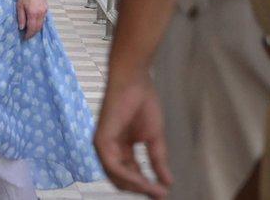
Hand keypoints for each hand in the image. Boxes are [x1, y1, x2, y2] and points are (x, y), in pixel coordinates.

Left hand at [16, 0, 47, 39]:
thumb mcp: (19, 6)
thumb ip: (21, 18)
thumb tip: (21, 28)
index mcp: (33, 13)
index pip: (32, 28)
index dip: (28, 35)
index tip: (24, 37)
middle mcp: (41, 14)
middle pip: (38, 28)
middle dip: (33, 34)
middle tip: (27, 36)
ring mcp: (45, 11)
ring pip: (42, 25)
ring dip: (36, 29)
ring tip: (30, 31)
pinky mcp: (46, 9)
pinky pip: (43, 20)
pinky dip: (39, 24)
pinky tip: (35, 24)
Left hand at [94, 70, 171, 198]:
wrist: (135, 80)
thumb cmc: (142, 102)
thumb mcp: (154, 138)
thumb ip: (158, 161)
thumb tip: (168, 182)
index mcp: (120, 147)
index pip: (130, 174)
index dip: (145, 185)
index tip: (162, 193)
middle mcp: (109, 148)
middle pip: (121, 179)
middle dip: (140, 189)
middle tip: (159, 196)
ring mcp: (103, 144)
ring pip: (116, 176)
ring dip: (136, 186)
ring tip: (155, 191)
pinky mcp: (101, 139)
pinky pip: (113, 165)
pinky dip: (129, 175)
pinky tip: (143, 181)